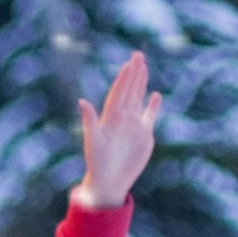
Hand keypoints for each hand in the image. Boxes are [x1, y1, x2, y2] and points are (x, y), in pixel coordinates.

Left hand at [76, 49, 162, 208]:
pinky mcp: (143, 135)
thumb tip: (82, 101)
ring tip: (144, 67)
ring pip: (138, 99)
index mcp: (110, 118)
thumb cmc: (96, 163)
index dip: (123, 79)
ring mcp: (133, 125)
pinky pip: (149, 116)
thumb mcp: (93, 141)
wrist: (109, 181)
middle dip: (133, 74)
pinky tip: (156, 95)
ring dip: (141, 84)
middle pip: (129, 91)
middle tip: (138, 55)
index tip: (128, 63)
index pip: (118, 93)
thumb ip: (90, 121)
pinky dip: (153, 106)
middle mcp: (122, 118)